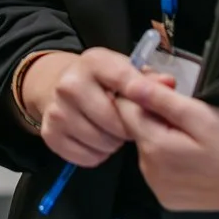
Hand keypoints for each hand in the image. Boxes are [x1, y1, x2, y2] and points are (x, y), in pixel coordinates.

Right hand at [20, 47, 145, 166]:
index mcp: (94, 62)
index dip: (141, 96)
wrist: (58, 84)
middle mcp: (69, 84)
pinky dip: (96, 155)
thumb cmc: (103, 82)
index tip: (155, 109)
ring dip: (113, 143)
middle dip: (127, 129)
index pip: (122, 80)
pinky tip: (98, 142)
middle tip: (129, 126)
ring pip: (100, 142)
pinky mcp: (49, 133)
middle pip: (112, 120)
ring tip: (113, 133)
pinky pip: (85, 157)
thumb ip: (149, 80)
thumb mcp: (126, 71)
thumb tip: (168, 84)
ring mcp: (56, 110)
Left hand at [113, 77, 218, 218]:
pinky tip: (196, 158)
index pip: (125, 109)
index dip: (144, 93)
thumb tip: (128, 84)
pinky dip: (171, 160)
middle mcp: (149, 173)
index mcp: (155, 148)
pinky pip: (160, 170)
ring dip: (163, 137)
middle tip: (191, 115)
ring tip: (197, 138)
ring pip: (148, 149)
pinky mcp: (170, 201)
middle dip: (156, 116)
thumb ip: (162, 100)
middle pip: (137, 130)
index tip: (169, 89)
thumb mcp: (204, 115)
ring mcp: (159, 190)